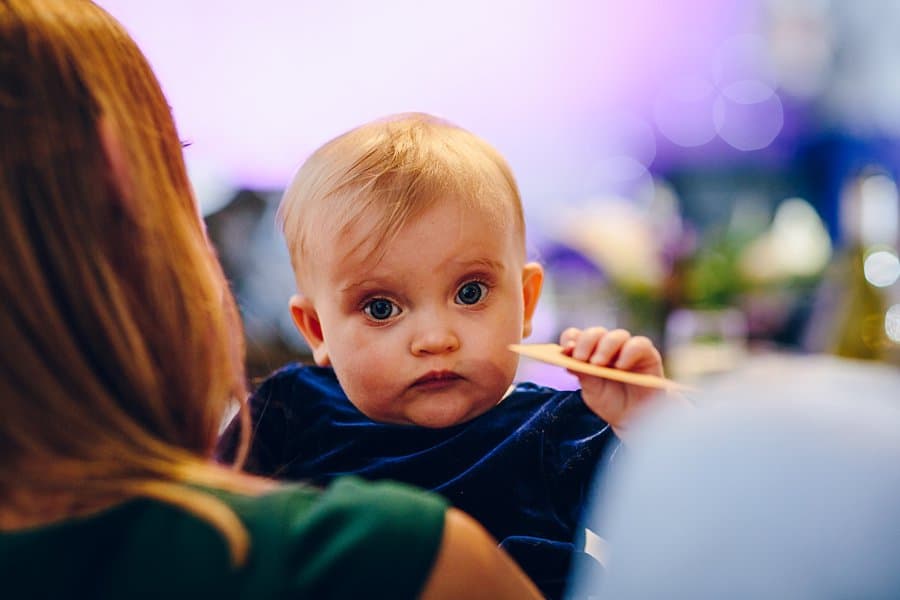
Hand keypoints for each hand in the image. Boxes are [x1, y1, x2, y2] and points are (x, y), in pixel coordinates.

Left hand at [560, 326, 664, 440]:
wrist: (637, 418)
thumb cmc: (612, 403)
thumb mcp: (593, 393)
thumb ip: (583, 376)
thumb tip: (568, 359)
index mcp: (589, 352)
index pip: (576, 336)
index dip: (570, 340)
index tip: (565, 350)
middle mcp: (607, 346)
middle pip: (595, 333)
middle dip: (586, 343)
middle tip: (581, 358)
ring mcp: (627, 348)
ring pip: (617, 336)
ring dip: (605, 347)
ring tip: (598, 365)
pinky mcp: (647, 354)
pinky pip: (639, 344)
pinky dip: (628, 352)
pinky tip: (620, 366)